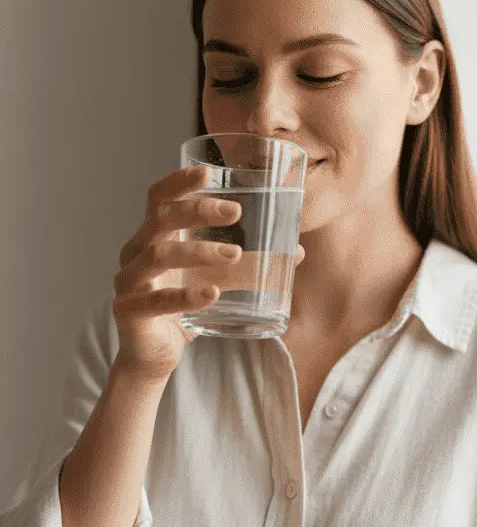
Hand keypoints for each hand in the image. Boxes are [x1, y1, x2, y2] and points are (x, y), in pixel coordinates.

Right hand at [112, 165, 305, 381]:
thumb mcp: (218, 279)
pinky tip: (212, 295)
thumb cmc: (185, 306)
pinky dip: (186, 296)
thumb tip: (298, 251)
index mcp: (154, 236)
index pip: (159, 198)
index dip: (179, 181)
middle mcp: (136, 252)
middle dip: (198, 210)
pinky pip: (157, 300)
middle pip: (161, 218)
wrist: (155, 356)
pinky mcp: (129, 311)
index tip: (208, 171)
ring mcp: (128, 281)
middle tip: (235, 212)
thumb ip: (251, 264)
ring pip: (158, 254)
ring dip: (199, 251)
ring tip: (235, 254)